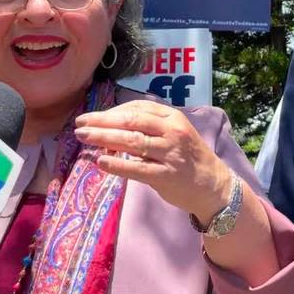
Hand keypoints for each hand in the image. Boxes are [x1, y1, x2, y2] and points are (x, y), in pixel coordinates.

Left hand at [74, 101, 232, 223]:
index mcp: (173, 118)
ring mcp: (170, 154)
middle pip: (131, 121)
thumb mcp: (176, 133)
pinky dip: (117, 165)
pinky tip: (100, 162)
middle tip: (80, 124)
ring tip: (83, 137)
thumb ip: (151, 126)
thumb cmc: (190, 158)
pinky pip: (136, 169)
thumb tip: (113, 123)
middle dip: (102, 121)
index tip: (93, 116)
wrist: (213, 186)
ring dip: (104, 138)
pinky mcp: (165, 176)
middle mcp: (172, 132)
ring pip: (132, 142)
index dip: (112, 110)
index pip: (138, 108)